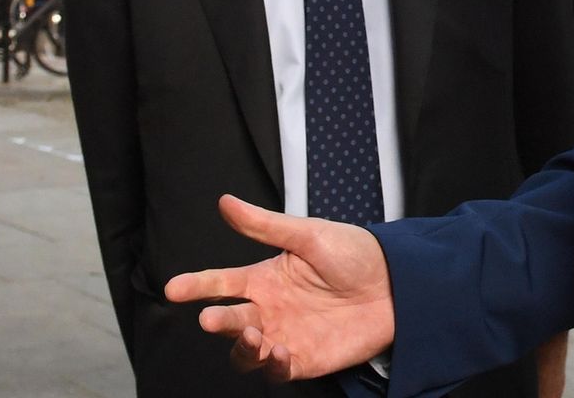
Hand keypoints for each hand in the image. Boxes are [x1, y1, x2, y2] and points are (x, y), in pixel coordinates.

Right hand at [163, 194, 395, 381]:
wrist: (399, 284)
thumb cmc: (355, 254)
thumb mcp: (309, 234)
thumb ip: (265, 225)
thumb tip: (226, 201)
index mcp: (266, 279)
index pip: (222, 283)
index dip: (197, 285)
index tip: (174, 288)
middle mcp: (270, 310)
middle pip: (230, 322)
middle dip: (218, 322)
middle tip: (212, 318)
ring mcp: (285, 336)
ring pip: (245, 353)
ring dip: (242, 348)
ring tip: (254, 336)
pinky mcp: (304, 359)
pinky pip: (276, 371)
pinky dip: (270, 365)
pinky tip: (278, 351)